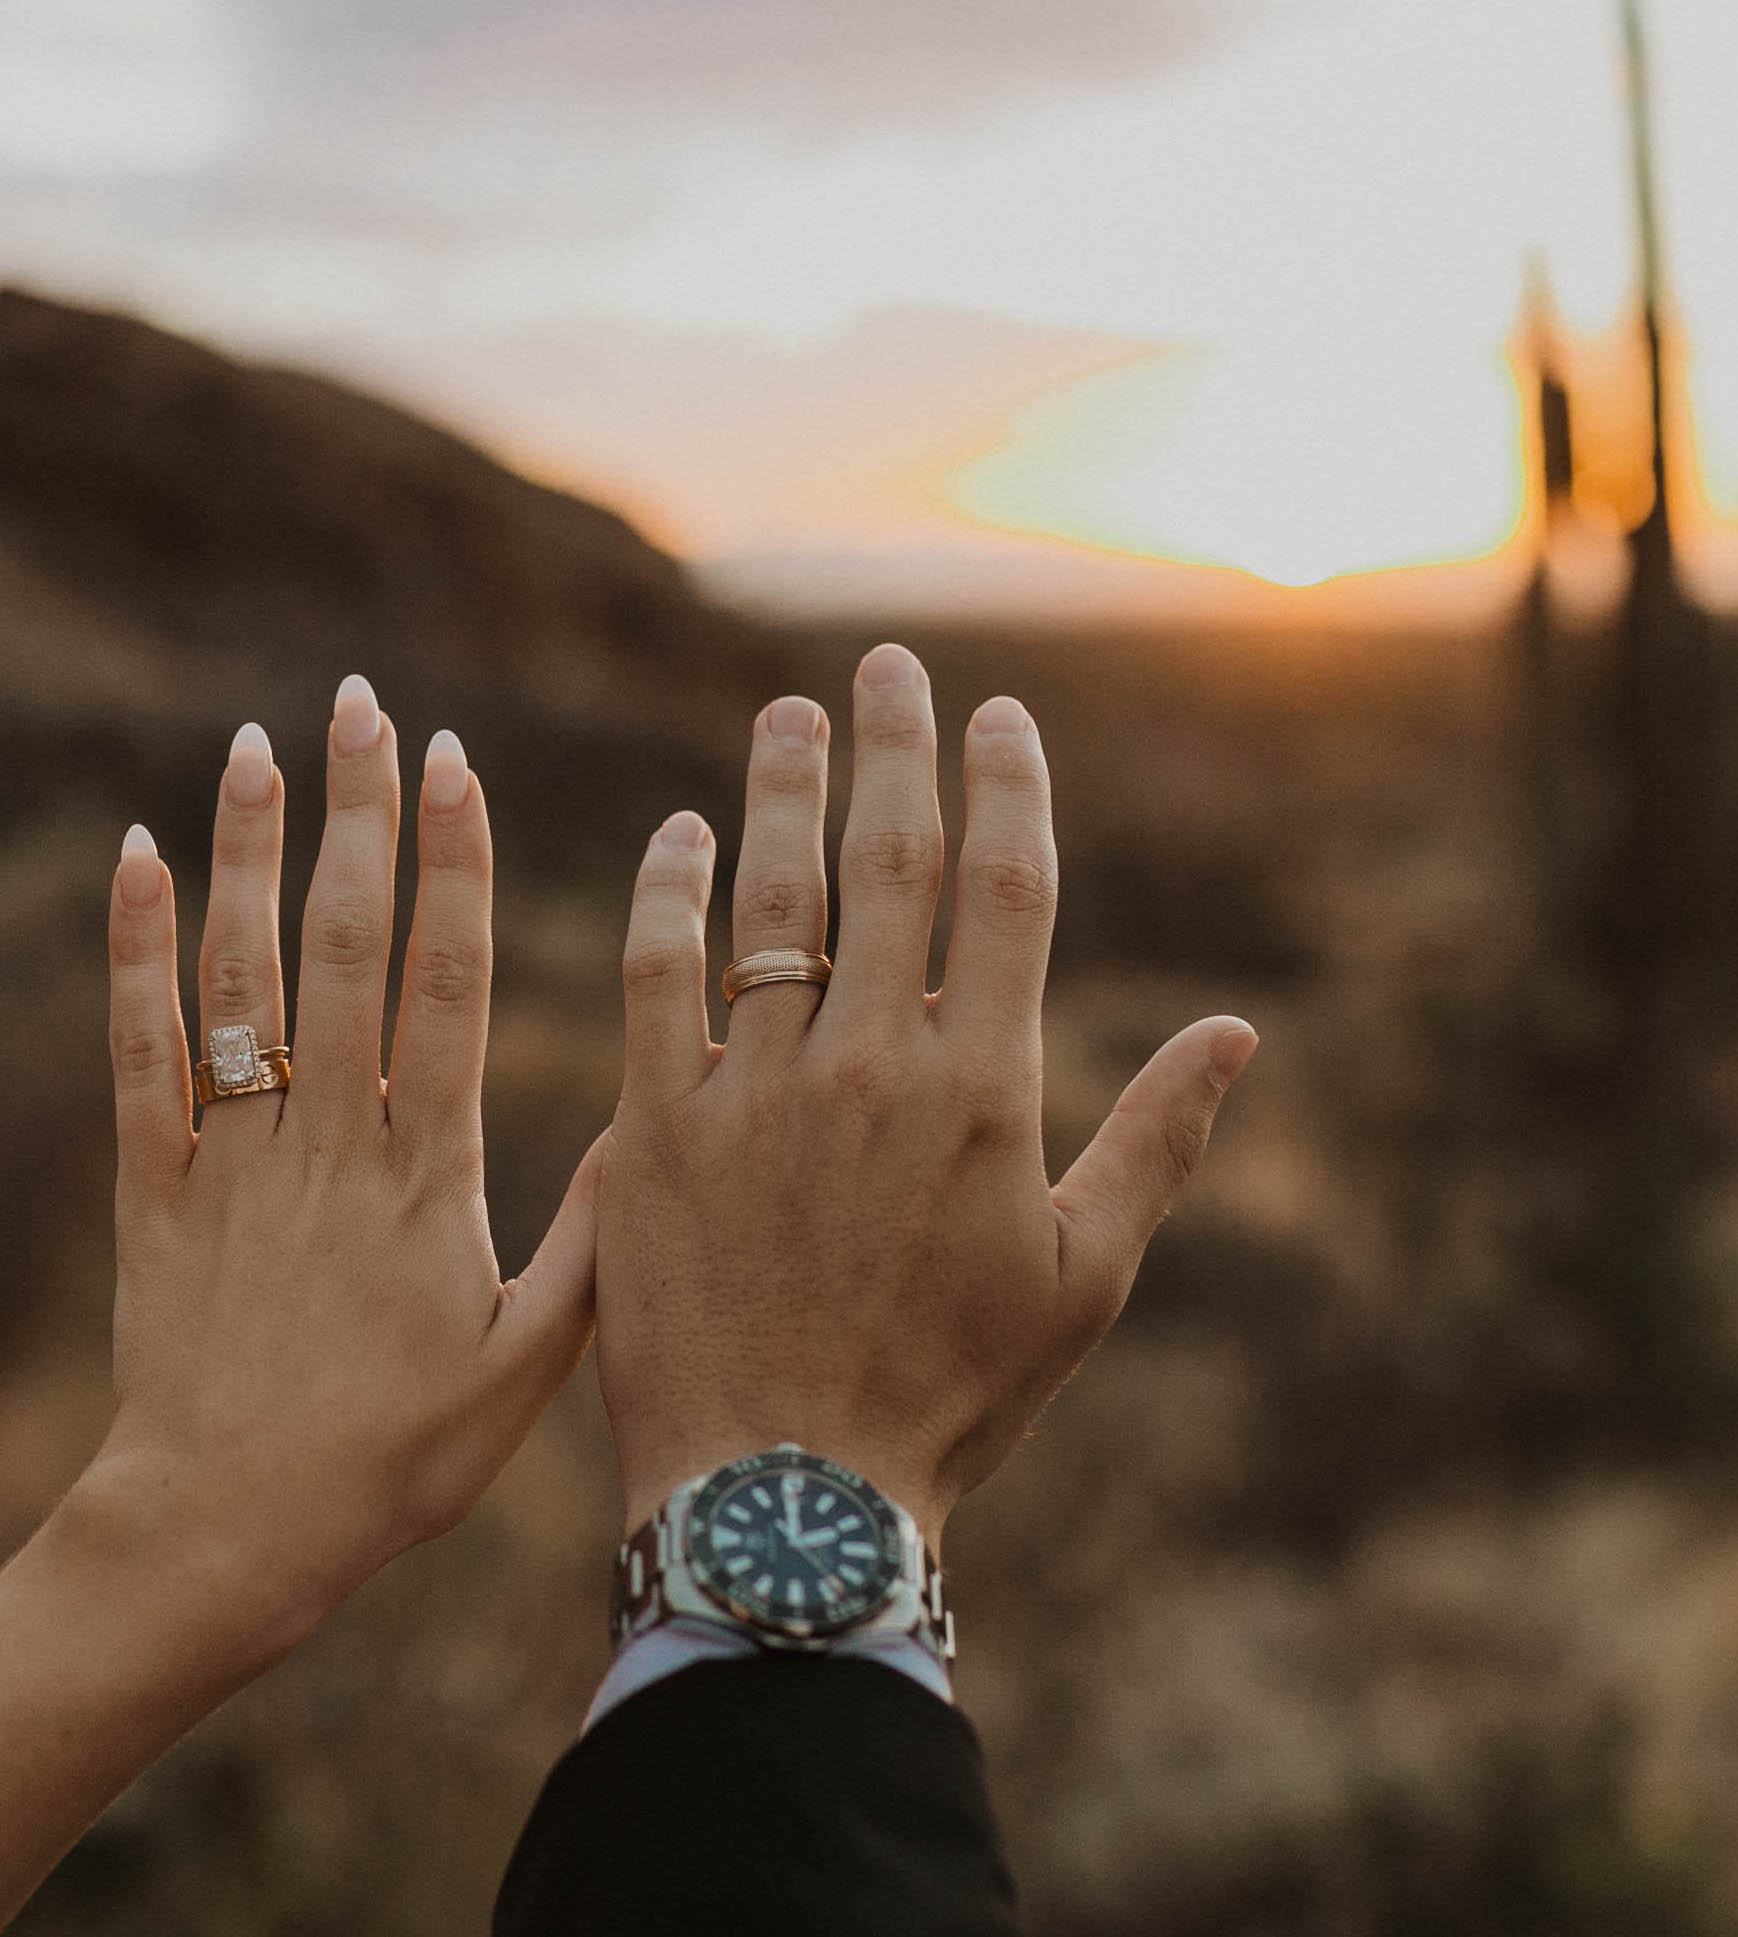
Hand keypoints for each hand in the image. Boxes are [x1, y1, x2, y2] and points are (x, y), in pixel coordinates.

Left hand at [0, 677, 601, 1923]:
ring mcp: (235, 1156)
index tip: (457, 765)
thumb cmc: (392, 1459)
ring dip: (253, 853)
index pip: (443, 983)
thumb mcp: (528, 1364)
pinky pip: (142, 1051)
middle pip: (345, 947)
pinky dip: (136, 951)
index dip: (450, 866)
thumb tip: (643, 1122)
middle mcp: (328, 1142)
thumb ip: (592, 1239)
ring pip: (244, 976)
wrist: (225, 1534)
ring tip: (259, 745)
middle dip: (358, 817)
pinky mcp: (156, 1186)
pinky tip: (138, 857)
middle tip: (364, 704)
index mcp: (426, 1174)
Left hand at [594, 643, 1256, 1552]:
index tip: (999, 717)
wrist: (785, 1500)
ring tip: (787, 714)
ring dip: (780, 792)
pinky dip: (667, 894)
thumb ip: (1156, 1137)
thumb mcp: (1083, 1277)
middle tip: (885, 665)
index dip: (1006, 788)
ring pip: (770, 899)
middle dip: (893, 748)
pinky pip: (656, 977)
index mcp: (985, 1091)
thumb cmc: (952, 1395)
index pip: (1004, 891)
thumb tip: (1238, 1029)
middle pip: (887, 863)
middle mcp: (870, 1066)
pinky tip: (680, 835)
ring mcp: (753, 1091)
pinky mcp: (653, 1128)